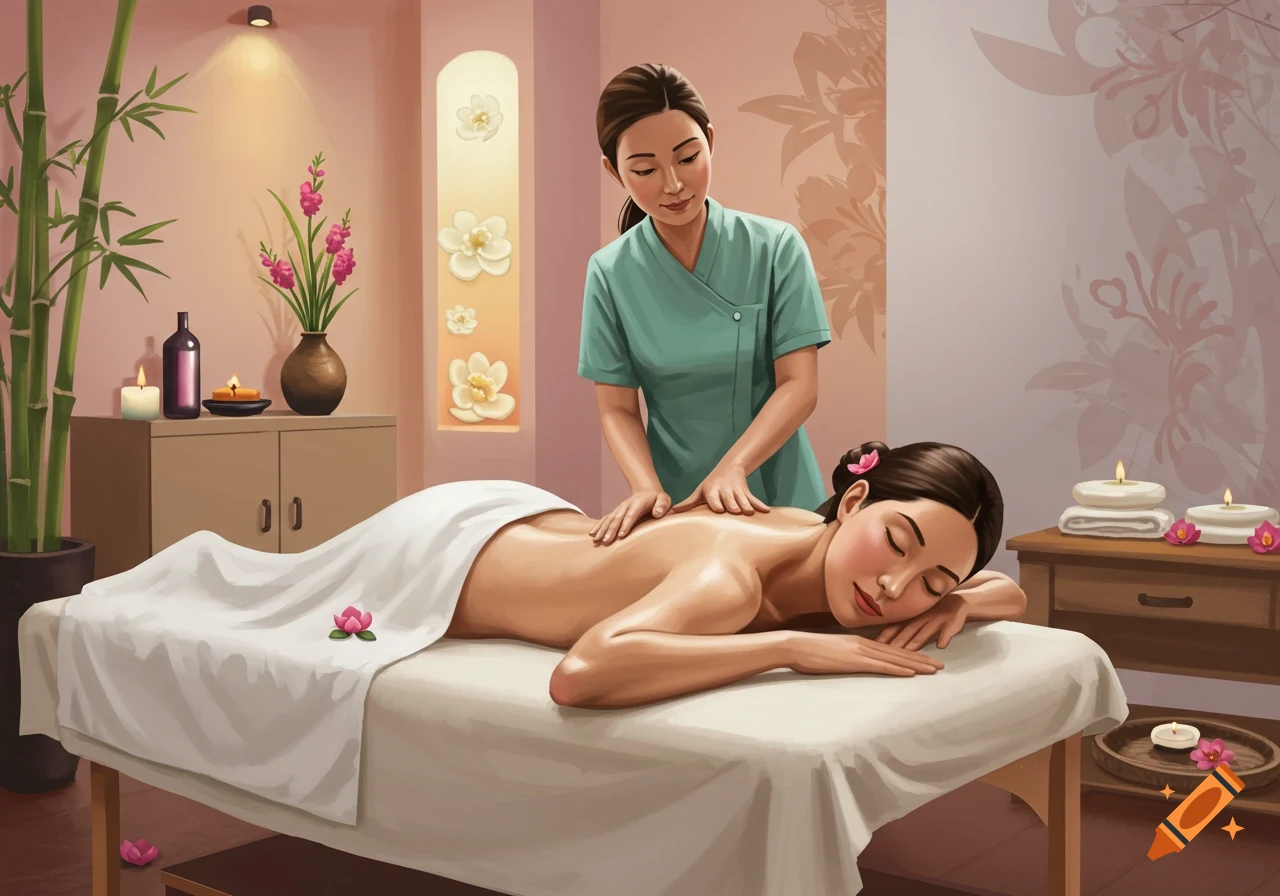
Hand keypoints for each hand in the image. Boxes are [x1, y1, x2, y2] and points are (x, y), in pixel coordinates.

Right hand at [590, 488, 670, 544]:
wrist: (647, 492)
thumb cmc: (658, 500)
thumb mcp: (664, 499)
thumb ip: (662, 505)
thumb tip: (657, 513)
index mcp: (638, 503)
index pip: (631, 515)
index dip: (626, 525)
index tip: (621, 535)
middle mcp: (626, 505)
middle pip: (617, 519)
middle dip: (611, 530)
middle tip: (606, 541)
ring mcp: (619, 509)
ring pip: (609, 519)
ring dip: (602, 529)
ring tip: (596, 540)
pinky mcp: (615, 513)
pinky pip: (605, 519)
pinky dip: (598, 526)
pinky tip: (592, 534)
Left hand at [671, 464, 769, 515]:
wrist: (729, 468)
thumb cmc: (711, 485)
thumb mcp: (700, 492)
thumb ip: (688, 503)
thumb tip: (671, 512)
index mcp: (712, 490)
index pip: (714, 498)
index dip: (717, 503)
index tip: (719, 509)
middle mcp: (725, 490)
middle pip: (730, 499)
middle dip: (733, 505)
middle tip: (736, 512)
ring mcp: (737, 491)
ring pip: (743, 499)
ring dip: (747, 506)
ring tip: (750, 513)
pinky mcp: (747, 492)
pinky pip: (754, 499)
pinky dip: (760, 505)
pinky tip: (766, 511)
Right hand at [787, 632, 944, 676]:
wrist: (795, 645)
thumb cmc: (809, 651)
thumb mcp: (833, 652)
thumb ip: (846, 656)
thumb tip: (853, 663)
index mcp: (860, 642)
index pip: (891, 648)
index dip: (911, 653)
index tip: (926, 659)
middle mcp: (864, 644)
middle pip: (899, 651)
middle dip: (922, 658)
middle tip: (941, 664)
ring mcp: (860, 651)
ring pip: (895, 658)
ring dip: (917, 664)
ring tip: (934, 670)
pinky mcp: (855, 660)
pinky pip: (882, 665)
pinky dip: (899, 668)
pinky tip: (911, 673)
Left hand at [875, 593, 971, 650]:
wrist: (961, 602)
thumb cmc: (936, 611)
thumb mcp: (920, 616)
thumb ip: (905, 626)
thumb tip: (885, 639)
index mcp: (913, 617)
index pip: (895, 626)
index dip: (885, 635)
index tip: (874, 645)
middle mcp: (923, 618)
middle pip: (908, 630)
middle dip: (897, 641)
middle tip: (886, 651)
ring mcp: (937, 620)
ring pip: (925, 631)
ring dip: (917, 641)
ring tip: (909, 651)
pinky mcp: (952, 622)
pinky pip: (949, 630)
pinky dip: (945, 637)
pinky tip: (941, 645)